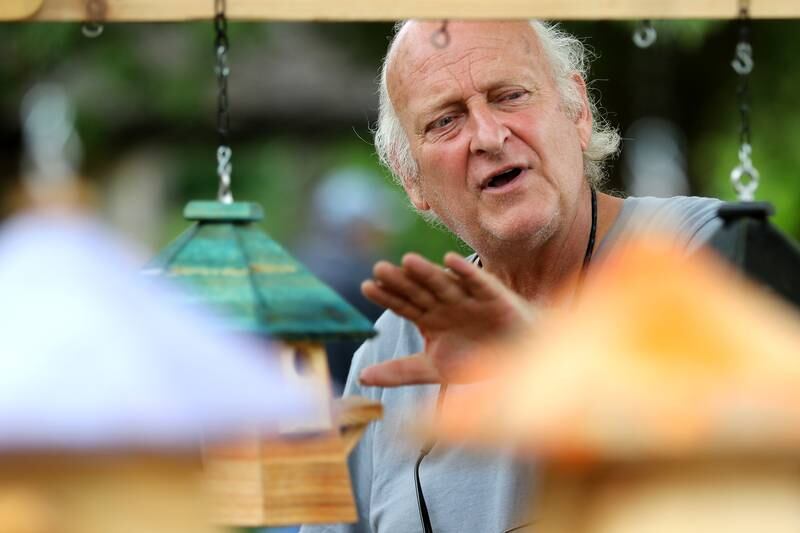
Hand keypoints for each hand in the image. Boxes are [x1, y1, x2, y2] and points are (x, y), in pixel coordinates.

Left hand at [359, 252, 535, 386]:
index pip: (403, 305)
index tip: (366, 287)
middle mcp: (445, 304)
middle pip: (419, 290)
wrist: (520, 361)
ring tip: (407, 261)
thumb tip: (360, 377)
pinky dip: (465, 271)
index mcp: (430, 317)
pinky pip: (477, 282)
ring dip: (426, 272)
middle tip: (379, 268)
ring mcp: (468, 298)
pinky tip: (450, 260)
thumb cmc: (476, 360)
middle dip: (400, 281)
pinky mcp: (492, 297)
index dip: (386, 297)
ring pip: (443, 283)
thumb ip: (399, 371)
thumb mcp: (434, 369)